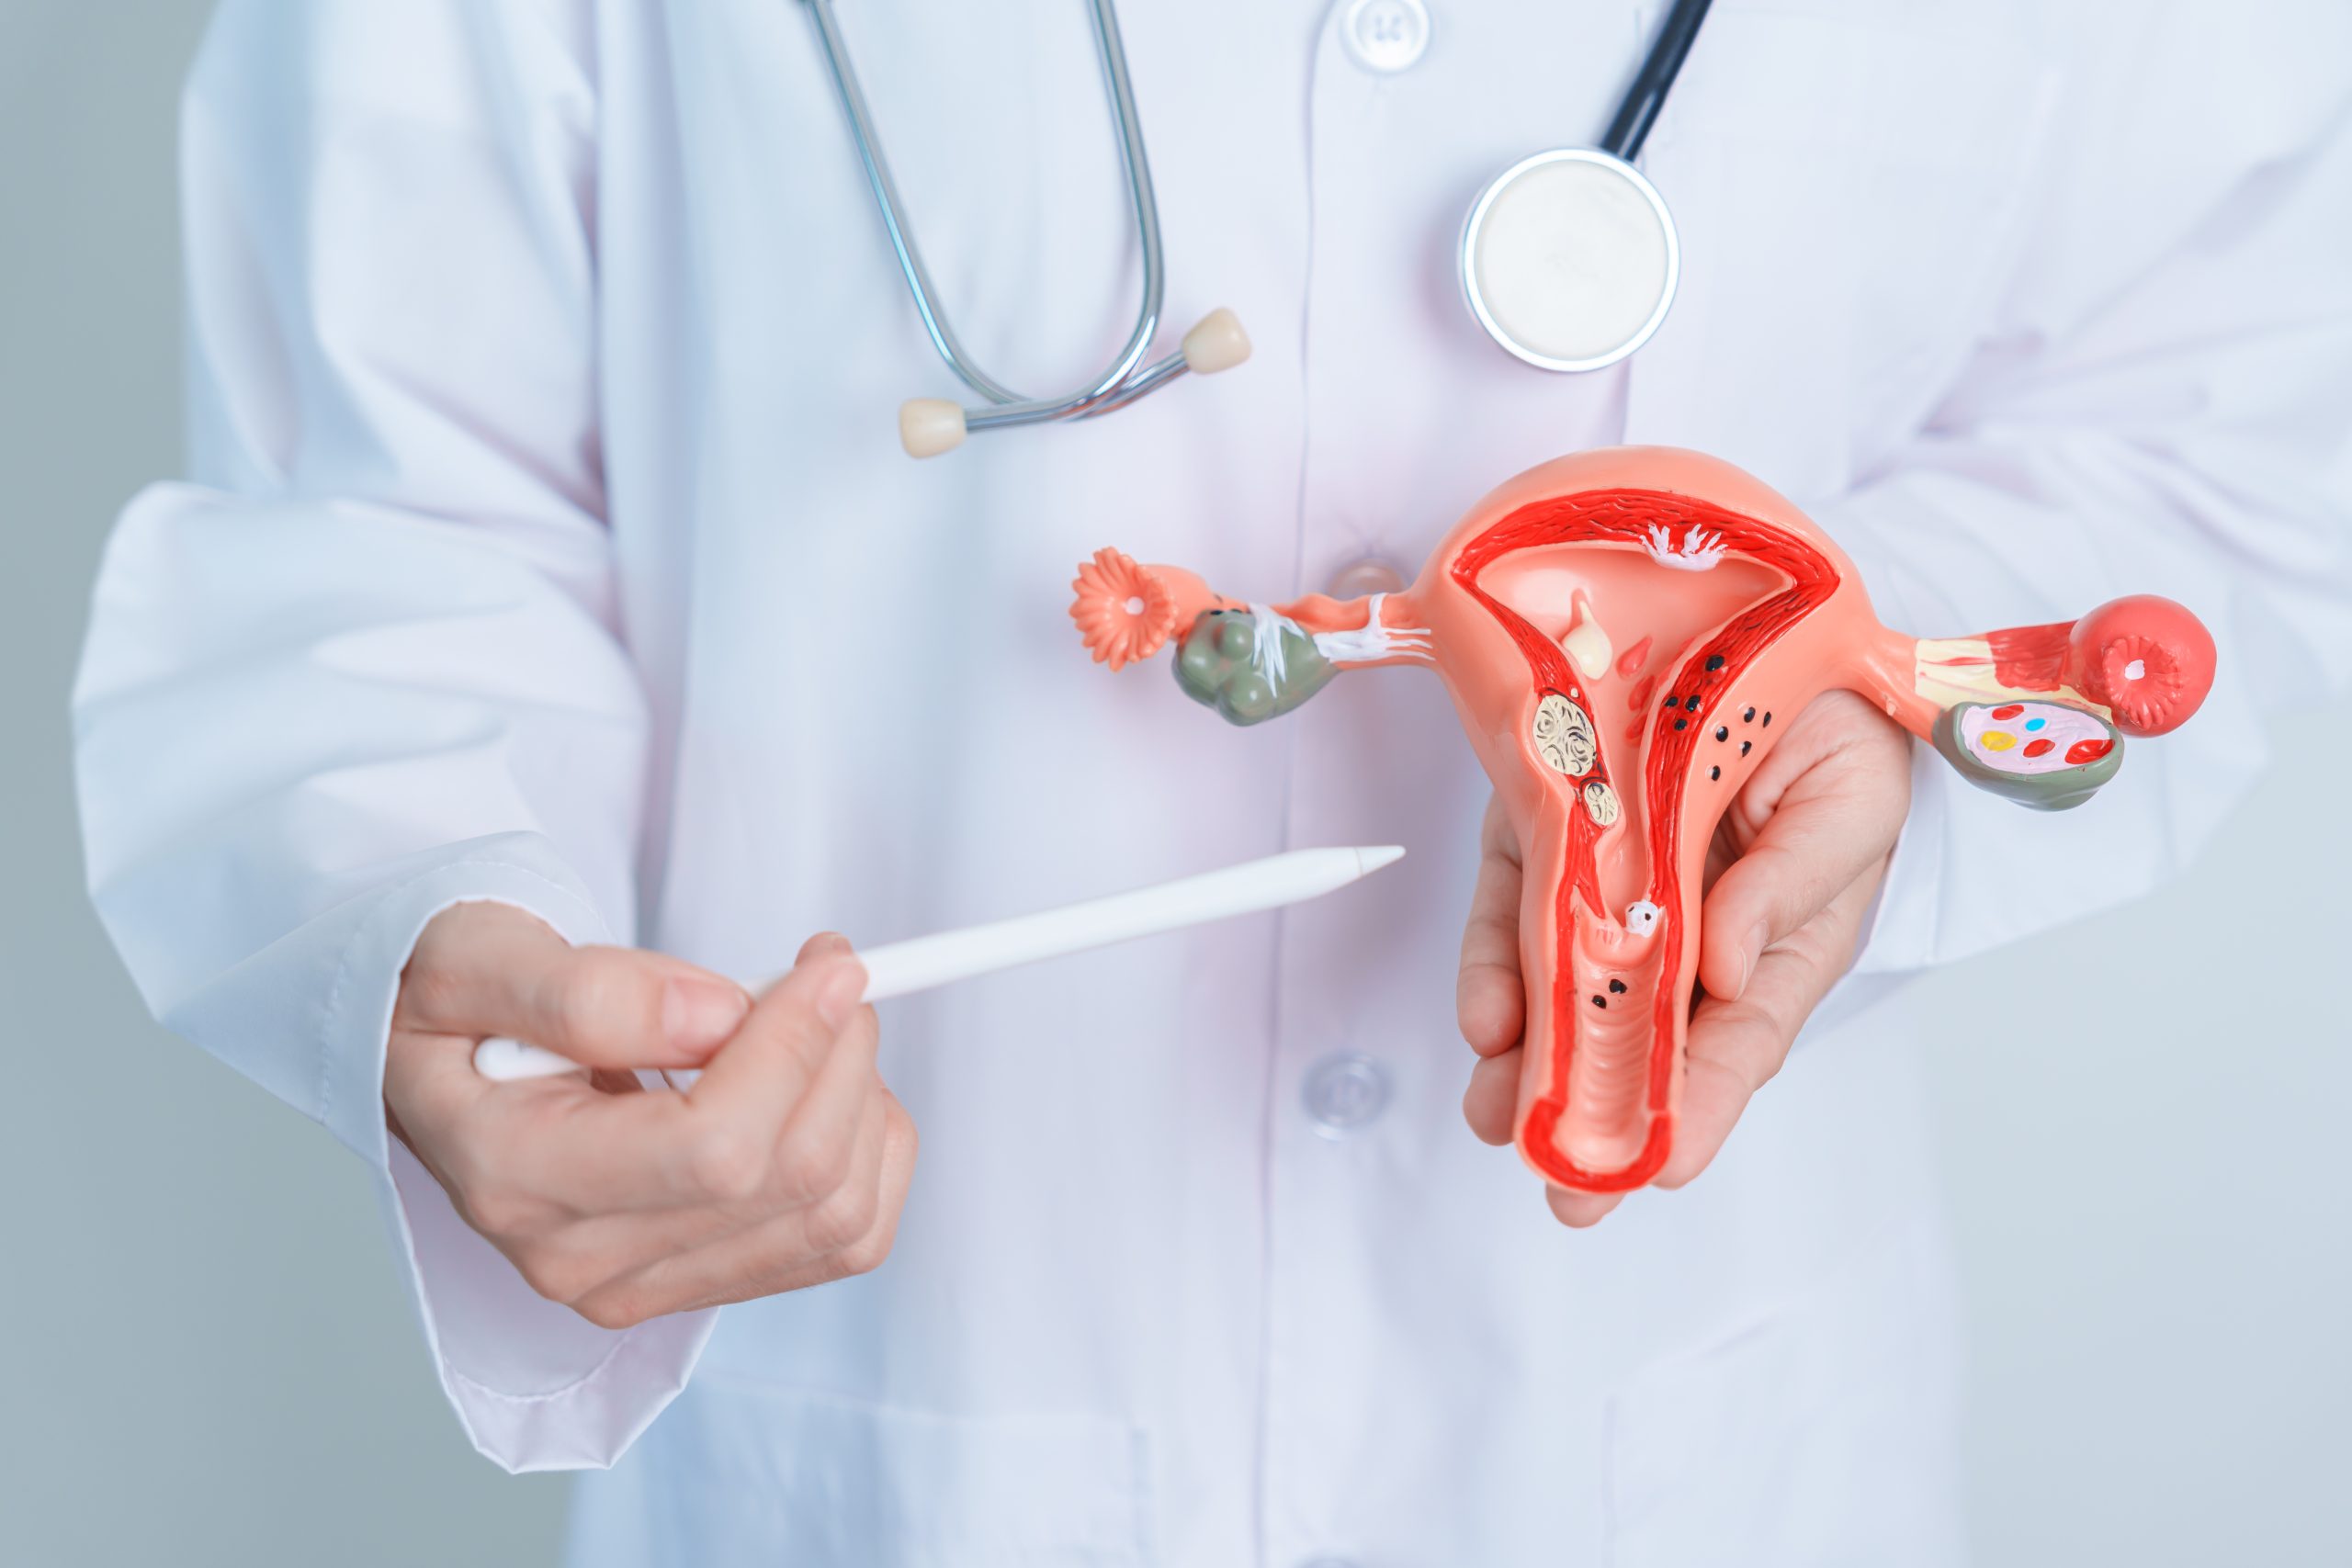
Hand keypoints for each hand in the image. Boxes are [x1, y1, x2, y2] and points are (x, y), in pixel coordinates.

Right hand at [384, 903, 916, 1326]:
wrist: (441, 1066)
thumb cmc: (456, 1008)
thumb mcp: (475, 959)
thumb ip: (587, 989)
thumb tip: (713, 1016)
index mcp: (517, 1177)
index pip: (713, 1148)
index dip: (795, 1046)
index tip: (826, 962)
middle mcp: (581, 1260)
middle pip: (790, 1182)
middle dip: (841, 1056)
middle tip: (828, 972)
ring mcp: (644, 1286)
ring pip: (837, 1218)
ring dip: (864, 1102)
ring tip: (816, 1024)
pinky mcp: (699, 1285)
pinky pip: (845, 1240)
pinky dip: (871, 1150)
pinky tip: (824, 1085)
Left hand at [1458, 689, 1910, 1226]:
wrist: (1765, 622)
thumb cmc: (1832, 730)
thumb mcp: (1849, 802)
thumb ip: (1792, 885)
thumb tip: (1726, 963)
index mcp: (1776, 942)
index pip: (1740, 1040)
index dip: (1702, 1104)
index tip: (1664, 1164)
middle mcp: (1685, 931)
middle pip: (1640, 1039)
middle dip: (1599, 1116)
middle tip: (1567, 1187)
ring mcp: (1608, 884)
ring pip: (1563, 992)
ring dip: (1530, 1062)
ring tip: (1498, 1117)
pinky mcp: (1544, 833)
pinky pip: (1514, 910)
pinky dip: (1495, 968)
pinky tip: (1486, 1019)